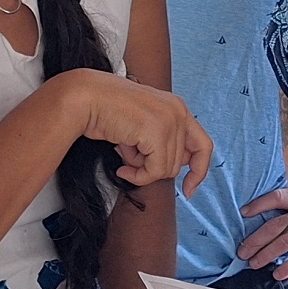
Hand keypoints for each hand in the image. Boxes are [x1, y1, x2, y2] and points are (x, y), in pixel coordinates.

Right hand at [59, 74, 214, 192]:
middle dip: (153, 167)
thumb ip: (161, 142)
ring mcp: (170, 120)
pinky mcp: (158, 132)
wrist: (85, 98)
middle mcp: (178, 111)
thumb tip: (170, 169)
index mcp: (177, 107)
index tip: (189, 190)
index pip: (203, 145)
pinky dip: (138, 176)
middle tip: (130, 157)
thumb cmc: (106, 111)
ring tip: (124, 152)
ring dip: (142, 169)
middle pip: (179, 163)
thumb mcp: (142, 125)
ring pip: (167, 169)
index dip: (199, 170)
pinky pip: (155, 171)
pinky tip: (122, 165)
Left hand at [236, 187, 287, 285]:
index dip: (259, 205)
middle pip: (274, 227)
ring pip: (283, 243)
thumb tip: (262, 205)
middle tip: (242, 252)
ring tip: (253, 264)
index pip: (276, 199)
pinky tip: (277, 275)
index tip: (244, 212)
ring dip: (267, 255)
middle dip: (256, 240)